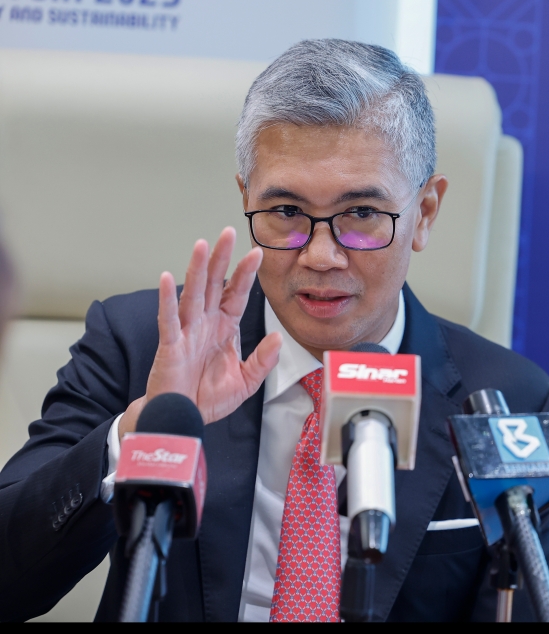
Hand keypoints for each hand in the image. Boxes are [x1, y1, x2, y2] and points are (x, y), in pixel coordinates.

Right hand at [119, 228, 281, 439]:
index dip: (246, 274)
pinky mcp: (170, 345)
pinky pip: (169, 318)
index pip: (237, 294)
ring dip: (197, 269)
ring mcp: (187, 331)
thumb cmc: (208, 398)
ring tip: (202, 245)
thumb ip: (263, 360)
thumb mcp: (246, 381)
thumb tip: (279, 338)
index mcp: (224, 328)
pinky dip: (168, 299)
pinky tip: (167, 278)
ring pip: (193, 294)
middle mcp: (205, 324)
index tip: (258, 253)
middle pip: (215, 284)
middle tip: (228, 232)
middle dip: (221, 258)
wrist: (182, 418)